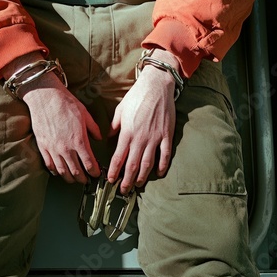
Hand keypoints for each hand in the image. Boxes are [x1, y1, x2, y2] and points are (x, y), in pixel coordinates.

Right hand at [2, 52, 101, 183]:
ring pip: (63, 172)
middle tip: (86, 180)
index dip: (94, 172)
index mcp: (79, 141)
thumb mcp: (85, 114)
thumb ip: (93, 129)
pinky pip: (49, 165)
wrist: (45, 97)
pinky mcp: (43, 147)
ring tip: (74, 179)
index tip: (96, 173)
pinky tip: (59, 171)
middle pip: (76, 172)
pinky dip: (55, 171)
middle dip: (83, 179)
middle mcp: (66, 148)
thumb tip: (99, 137)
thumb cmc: (65, 103)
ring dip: (70, 178)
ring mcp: (53, 149)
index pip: (89, 164)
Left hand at [107, 49, 179, 193]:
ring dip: (142, 176)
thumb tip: (109, 138)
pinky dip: (163, 166)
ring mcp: (155, 137)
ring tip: (138, 185)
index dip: (114, 170)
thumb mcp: (120, 109)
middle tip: (123, 190)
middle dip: (127, 179)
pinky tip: (159, 174)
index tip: (110, 180)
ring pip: (148, 163)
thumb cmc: (137, 96)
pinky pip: (165, 154)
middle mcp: (140, 138)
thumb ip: (115, 125)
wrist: (157, 86)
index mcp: (127, 132)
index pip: (118, 157)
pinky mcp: (167, 135)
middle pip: (132, 164)